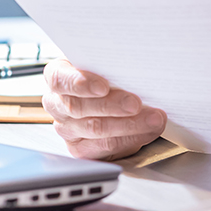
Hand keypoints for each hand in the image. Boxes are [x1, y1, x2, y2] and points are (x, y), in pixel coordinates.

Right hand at [43, 58, 166, 160]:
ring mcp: (66, 128)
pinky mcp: (80, 148)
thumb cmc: (106, 74)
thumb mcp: (105, 62)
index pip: (59, 79)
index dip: (80, 83)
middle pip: (78, 107)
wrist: (109, 96)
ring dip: (129, 124)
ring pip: (95, 129)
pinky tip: (147, 130)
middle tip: (136, 104)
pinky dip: (131, 138)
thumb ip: (111, 63)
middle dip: (112, 106)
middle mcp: (57, 103)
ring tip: (153, 118)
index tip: (103, 87)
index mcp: (58, 75)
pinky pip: (106, 146)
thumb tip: (135, 66)